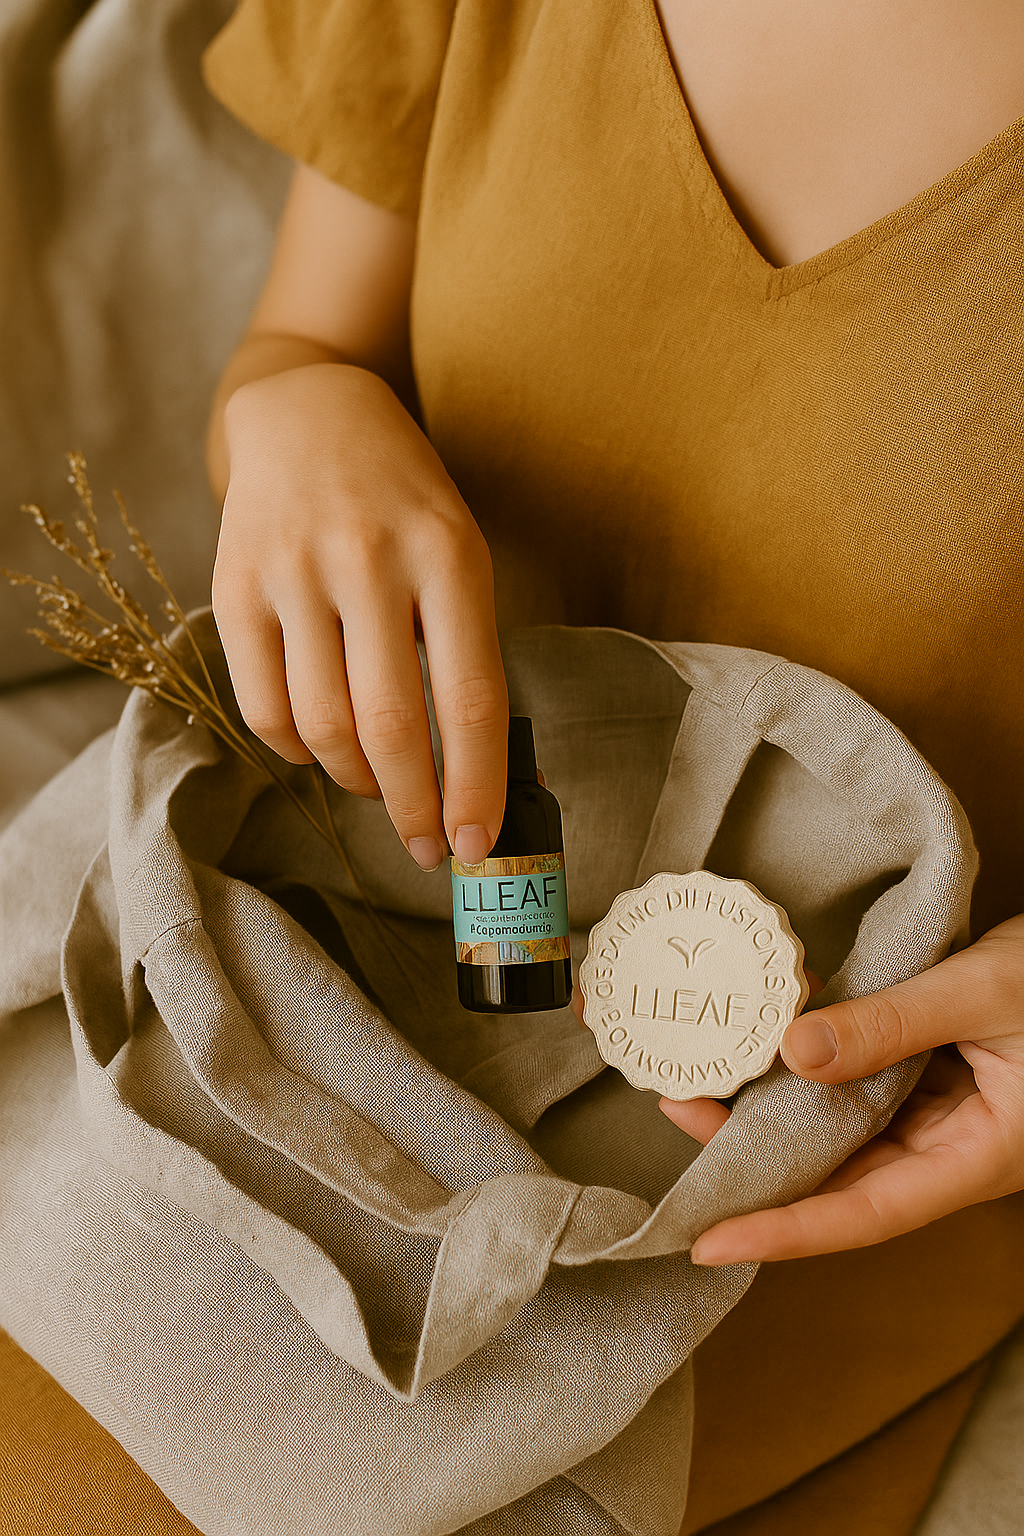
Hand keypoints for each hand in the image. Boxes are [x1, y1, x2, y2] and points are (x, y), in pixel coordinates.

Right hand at [212, 361, 507, 868]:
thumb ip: (469, 652)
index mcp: (448, 554)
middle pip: (392, 726)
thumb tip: (491, 777)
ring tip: (380, 789)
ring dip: (358, 782)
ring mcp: (294, 571)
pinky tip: (322, 750)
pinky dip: (297, 751)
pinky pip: (264, 706)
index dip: (475, 787)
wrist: (309, 414)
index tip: (478, 845)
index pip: (469, 699)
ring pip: (323, 727)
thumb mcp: (459, 554)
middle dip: (414, 809)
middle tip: (429, 847)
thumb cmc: (404, 503)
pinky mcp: (234, 585)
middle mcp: (369, 560)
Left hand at [657, 915, 1023, 1262]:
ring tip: (701, 1078)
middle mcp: (951, 1148)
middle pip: (839, 1175)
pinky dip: (811, 1070)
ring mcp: (940, 1113)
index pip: (865, 1213)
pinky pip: (860, 1087)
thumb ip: (894, 1024)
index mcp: (978, 1157)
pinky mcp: (931, 1075)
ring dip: (774, 1111)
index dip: (784, 1231)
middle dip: (755, 1159)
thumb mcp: (985, 994)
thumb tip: (793, 1051)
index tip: (708, 1240)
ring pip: (842, 1131)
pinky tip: (764, 1045)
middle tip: (680, 1113)